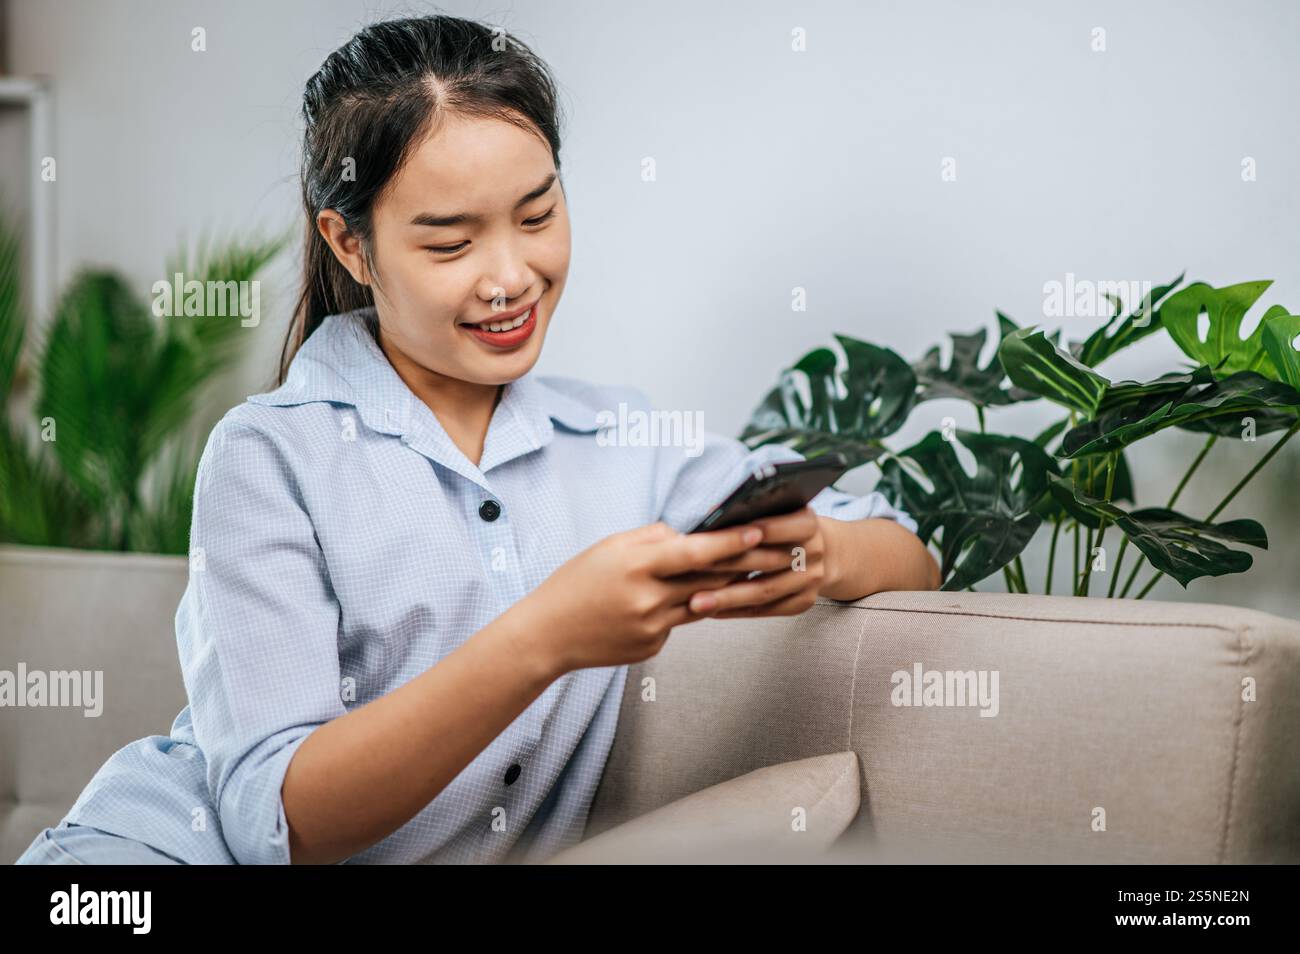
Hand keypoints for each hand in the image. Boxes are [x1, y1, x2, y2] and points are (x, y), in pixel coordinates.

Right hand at [517, 520, 766, 671]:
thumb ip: (651, 538)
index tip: (758, 530)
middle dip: (745, 564)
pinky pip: (680, 623)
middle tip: (778, 551)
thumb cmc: (576, 583)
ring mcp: (653, 627)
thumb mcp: (609, 548)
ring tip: (751, 570)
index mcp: (637, 566)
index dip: (731, 541)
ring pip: (700, 601)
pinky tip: (676, 601)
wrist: (547, 634)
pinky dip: (683, 607)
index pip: (696, 552)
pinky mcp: (653, 647)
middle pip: (709, 578)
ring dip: (724, 587)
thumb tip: (688, 534)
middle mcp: (648, 599)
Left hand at [677, 507, 835, 618]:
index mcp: (808, 523)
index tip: (712, 538)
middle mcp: (814, 551)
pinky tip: (713, 611)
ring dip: (728, 599)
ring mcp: (811, 580)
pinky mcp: (804, 602)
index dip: (745, 534)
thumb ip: (753, 512)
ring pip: (764, 592)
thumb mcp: (779, 510)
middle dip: (726, 567)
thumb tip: (710, 514)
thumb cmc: (785, 525)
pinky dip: (738, 611)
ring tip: (696, 602)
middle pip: (765, 562)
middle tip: (690, 572)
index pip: (775, 527)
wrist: (825, 552)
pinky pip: (767, 610)